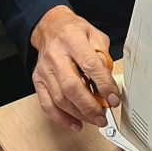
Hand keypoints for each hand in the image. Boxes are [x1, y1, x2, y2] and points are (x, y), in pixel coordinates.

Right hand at [30, 5, 118, 131]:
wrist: (50, 27)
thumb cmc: (74, 31)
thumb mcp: (95, 35)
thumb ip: (102, 56)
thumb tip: (108, 82)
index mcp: (72, 40)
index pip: (90, 65)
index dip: (104, 84)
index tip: (114, 98)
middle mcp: (56, 55)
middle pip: (71, 86)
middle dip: (89, 106)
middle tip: (103, 117)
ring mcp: (44, 69)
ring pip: (59, 98)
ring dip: (79, 114)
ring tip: (94, 120)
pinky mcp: (37, 80)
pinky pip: (47, 104)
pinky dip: (61, 118)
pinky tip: (75, 123)